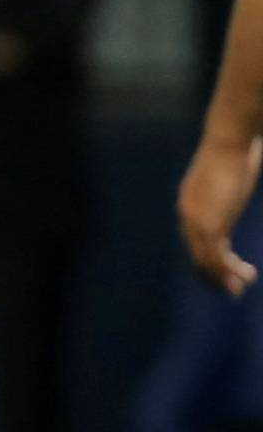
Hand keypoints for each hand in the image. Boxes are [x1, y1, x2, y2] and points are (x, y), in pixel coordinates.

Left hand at [178, 130, 261, 295]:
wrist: (229, 142)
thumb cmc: (235, 152)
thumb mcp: (227, 177)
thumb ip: (227, 190)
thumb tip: (239, 183)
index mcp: (189, 204)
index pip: (195, 240)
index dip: (210, 259)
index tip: (228, 269)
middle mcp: (187, 215)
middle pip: (196, 254)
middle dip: (214, 275)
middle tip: (232, 289)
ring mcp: (195, 222)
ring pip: (206, 261)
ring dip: (224, 277)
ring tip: (241, 288)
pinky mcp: (209, 225)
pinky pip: (215, 257)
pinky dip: (228, 271)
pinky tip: (245, 276)